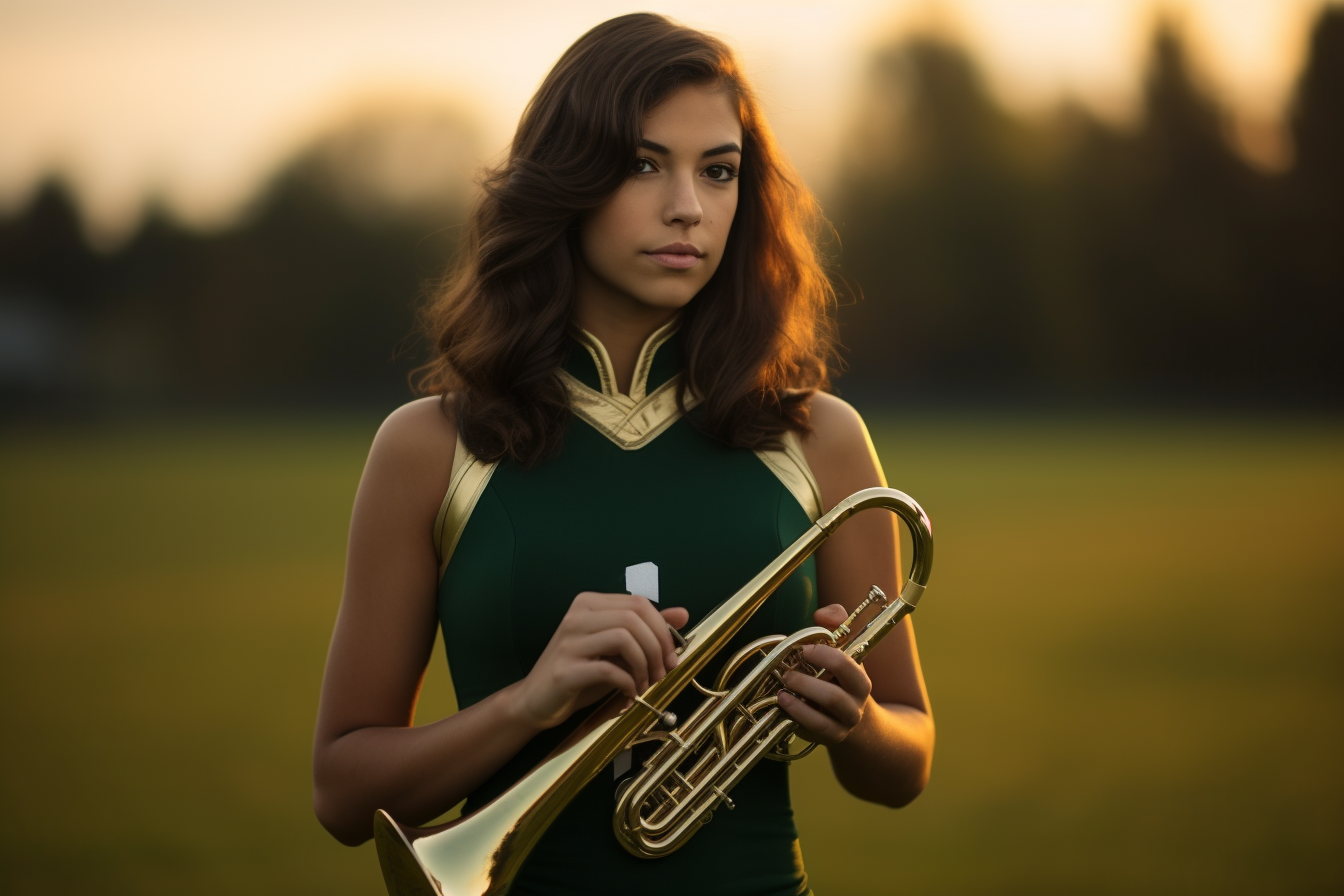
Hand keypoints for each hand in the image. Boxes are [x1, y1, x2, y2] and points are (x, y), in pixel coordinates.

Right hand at [509, 592, 688, 731]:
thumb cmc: (580, 674)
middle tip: (662, 673)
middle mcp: (576, 616)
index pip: (639, 603)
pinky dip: (628, 683)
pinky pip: (609, 669)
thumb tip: (682, 613)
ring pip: (624, 638)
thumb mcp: (617, 649)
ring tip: (645, 684)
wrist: (536, 701)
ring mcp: (568, 642)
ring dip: (644, 666)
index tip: (671, 657)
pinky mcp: (564, 670)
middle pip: (634, 618)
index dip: (663, 629)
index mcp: (589, 603)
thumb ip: (646, 629)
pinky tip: (629, 695)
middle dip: (658, 648)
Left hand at [775, 603, 871, 746]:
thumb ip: (835, 625)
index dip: (823, 655)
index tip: (804, 649)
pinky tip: (783, 704)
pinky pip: (815, 728)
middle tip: (787, 672)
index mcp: (859, 678)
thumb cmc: (841, 680)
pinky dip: (798, 715)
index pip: (846, 665)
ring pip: (823, 718)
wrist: (860, 723)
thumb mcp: (842, 652)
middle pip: (834, 697)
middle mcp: (855, 702)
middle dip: (806, 683)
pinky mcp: (832, 737)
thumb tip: (823, 614)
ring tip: (782, 689)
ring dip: (799, 701)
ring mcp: (844, 722)